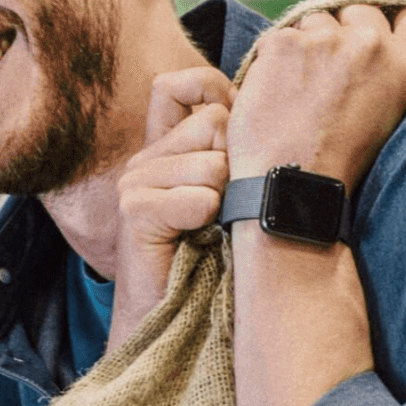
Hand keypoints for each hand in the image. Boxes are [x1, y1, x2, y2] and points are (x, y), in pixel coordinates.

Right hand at [111, 65, 235, 333]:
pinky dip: (207, 221)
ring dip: (225, 203)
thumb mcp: (232, 195)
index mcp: (168, 147)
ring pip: (212, 163)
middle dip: (235, 165)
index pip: (182, 84)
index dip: (216, 93)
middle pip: (215, 122)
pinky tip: (196, 240)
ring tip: (210, 230)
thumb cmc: (213, 261)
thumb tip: (270, 109)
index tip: (238, 140)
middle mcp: (147, 157)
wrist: (176, 321)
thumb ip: (236, 150)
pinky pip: (197, 197)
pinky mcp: (135, 210)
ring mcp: (136, 180)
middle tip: (224, 209)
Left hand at [229, 3, 405, 188]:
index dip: (395, 24)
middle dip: (345, 33)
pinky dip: (273, 61)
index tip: (380, 36)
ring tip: (297, 89)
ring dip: (307, 44)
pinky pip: (278, 39)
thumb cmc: (338, 166)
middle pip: (359, 13)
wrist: (292, 186)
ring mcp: (326, 39)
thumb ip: (388, 76)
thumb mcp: (386, 119)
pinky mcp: (284, 43)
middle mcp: (371, 44)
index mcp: (405, 66)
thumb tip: (375, 51)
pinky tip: (274, 94)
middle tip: (328, 73)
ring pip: (316, 22)